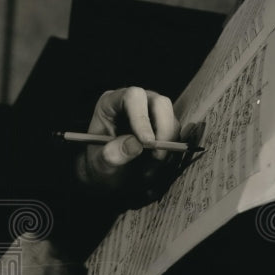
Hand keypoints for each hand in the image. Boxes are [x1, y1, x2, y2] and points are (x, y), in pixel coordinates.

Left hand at [75, 86, 179, 203]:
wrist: (109, 176)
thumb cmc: (100, 165)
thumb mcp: (99, 164)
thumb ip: (112, 155)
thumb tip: (135, 145)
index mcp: (111, 103)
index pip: (132, 97)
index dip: (142, 117)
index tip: (147, 142)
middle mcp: (135, 103)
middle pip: (160, 103)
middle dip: (162, 130)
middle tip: (156, 157)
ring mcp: (152, 113)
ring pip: (172, 120)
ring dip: (166, 147)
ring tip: (149, 170)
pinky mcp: (164, 127)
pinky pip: (176, 136)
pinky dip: (170, 153)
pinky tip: (154, 167)